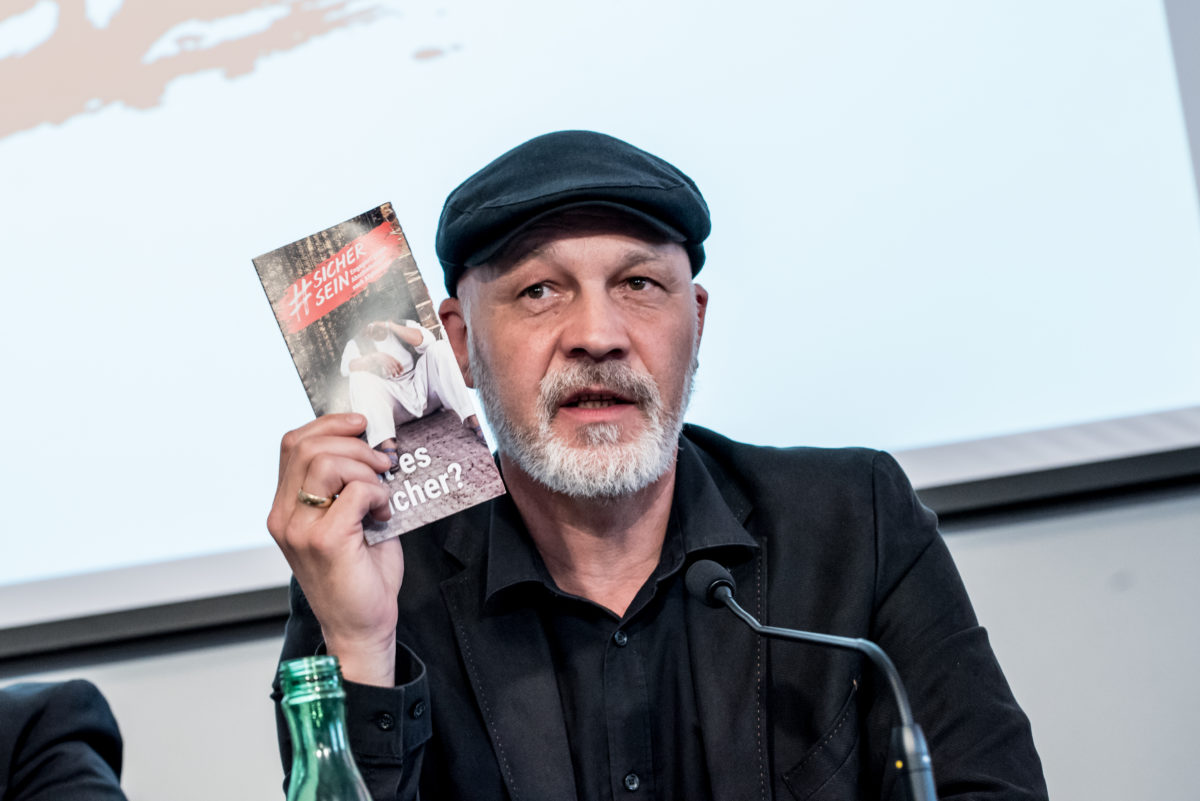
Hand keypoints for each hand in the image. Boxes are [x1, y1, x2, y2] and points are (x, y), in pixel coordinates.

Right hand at [267, 414, 402, 686]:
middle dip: (354, 444)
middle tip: (382, 464)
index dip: (330, 424)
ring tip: (383, 493)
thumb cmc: (359, 575)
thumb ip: (346, 484)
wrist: (361, 626)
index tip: (362, 427)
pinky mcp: (326, 541)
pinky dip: (378, 494)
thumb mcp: (347, 520)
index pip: (293, 443)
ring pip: (327, 462)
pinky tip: (385, 514)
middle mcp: (284, 516)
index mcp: (285, 508)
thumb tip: (372, 445)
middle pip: (308, 446)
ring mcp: (301, 529)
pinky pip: (355, 492)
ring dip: (366, 469)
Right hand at [371, 352, 404, 377]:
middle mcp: (391, 360)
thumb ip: (393, 361)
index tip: (402, 371)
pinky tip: (388, 375)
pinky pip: (387, 369)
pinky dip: (388, 373)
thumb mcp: (389, 357)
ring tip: (394, 376)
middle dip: (398, 371)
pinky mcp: (383, 364)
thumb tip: (397, 366)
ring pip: (392, 369)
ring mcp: (387, 362)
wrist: (377, 355)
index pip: (399, 363)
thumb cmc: (384, 357)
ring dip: (393, 373)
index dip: (401, 367)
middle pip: (396, 367)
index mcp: (393, 358)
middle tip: (399, 375)